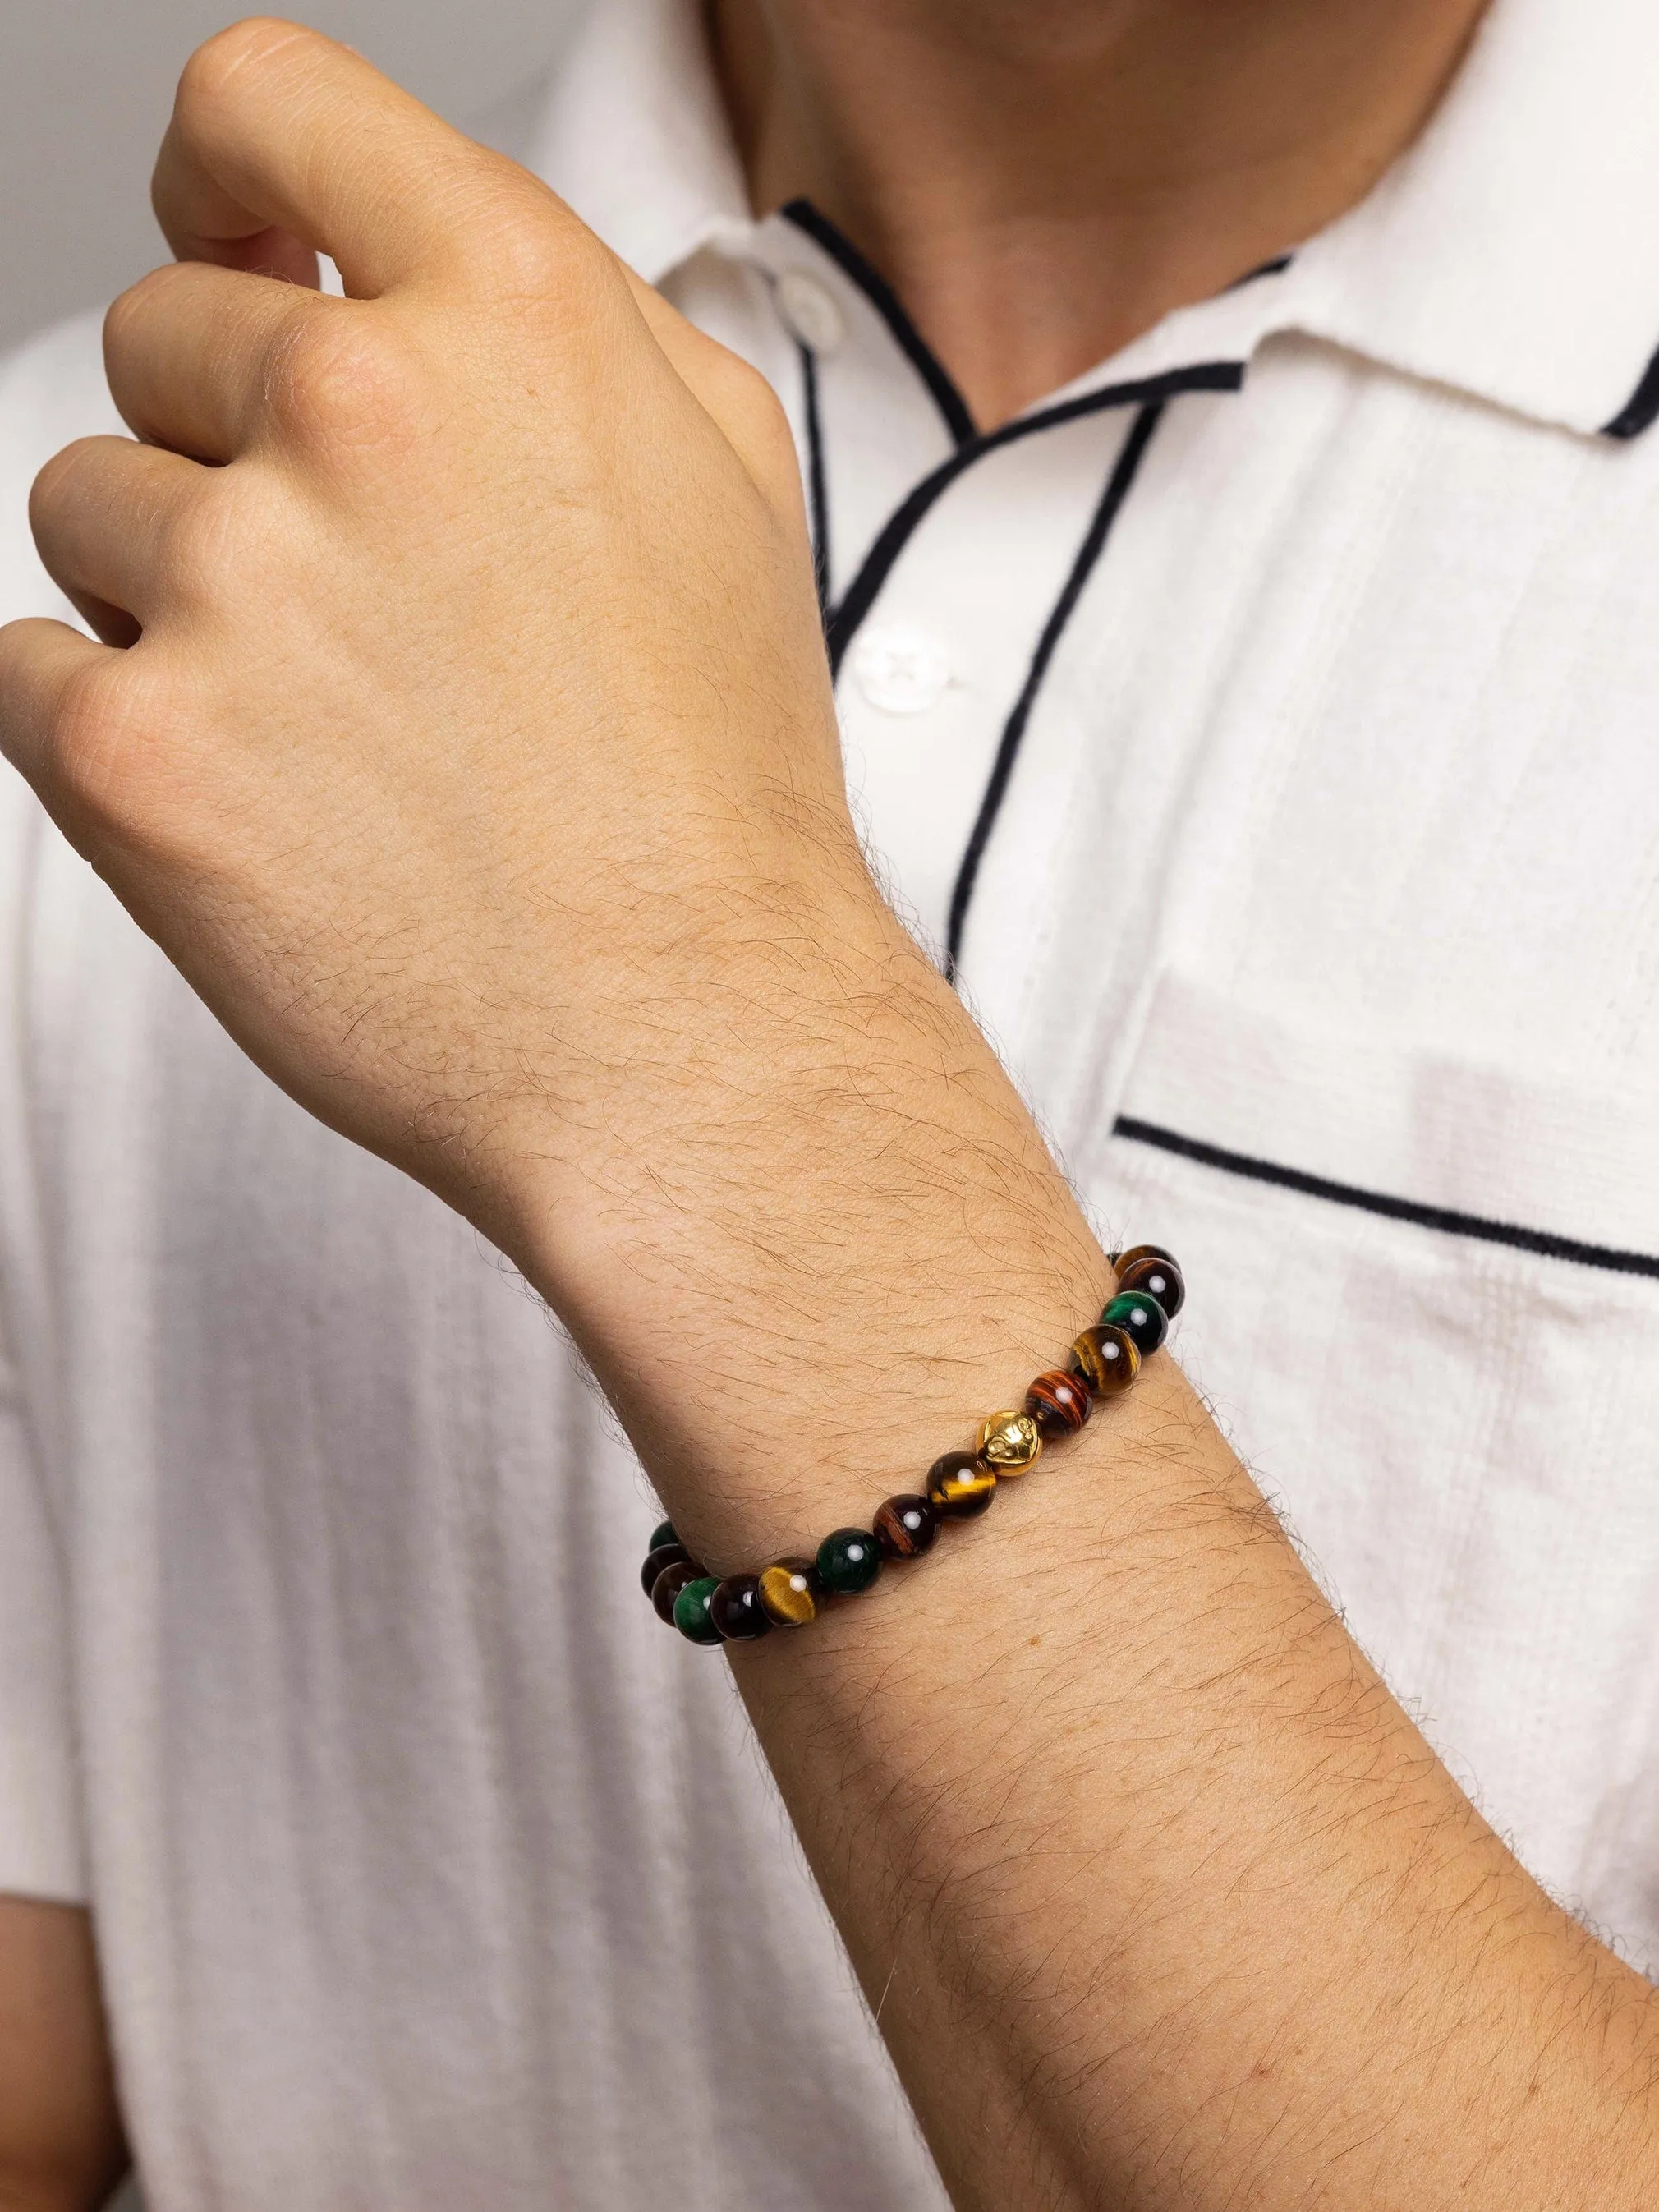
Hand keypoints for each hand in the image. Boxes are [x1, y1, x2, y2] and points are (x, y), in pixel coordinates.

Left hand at [0, 19, 857, 1262]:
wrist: (688, 1046)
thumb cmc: (714, 800)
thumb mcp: (731, 495)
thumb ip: (579, 334)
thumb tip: (430, 281)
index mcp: (516, 319)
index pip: (269, 100)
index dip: (225, 166)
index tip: (224, 229)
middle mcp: (363, 417)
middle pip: (162, 334)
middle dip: (231, 446)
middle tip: (356, 603)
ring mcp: (234, 586)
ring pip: (87, 508)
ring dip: (179, 598)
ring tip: (334, 730)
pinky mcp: (133, 754)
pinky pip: (27, 667)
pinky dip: (117, 725)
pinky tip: (262, 801)